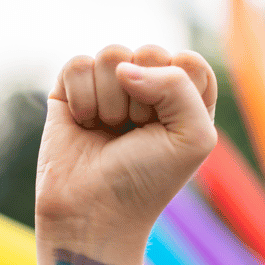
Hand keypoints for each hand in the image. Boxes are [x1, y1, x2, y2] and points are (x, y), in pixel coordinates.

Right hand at [35, 44, 216, 246]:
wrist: (91, 213)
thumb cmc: (147, 182)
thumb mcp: (193, 137)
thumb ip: (180, 84)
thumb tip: (124, 68)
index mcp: (184, 100)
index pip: (190, 62)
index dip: (179, 94)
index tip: (167, 132)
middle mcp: (147, 89)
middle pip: (150, 52)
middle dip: (142, 100)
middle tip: (134, 135)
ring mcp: (108, 87)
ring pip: (112, 55)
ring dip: (109, 103)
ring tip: (107, 133)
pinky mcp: (71, 90)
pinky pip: (78, 64)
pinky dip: (80, 99)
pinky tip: (82, 125)